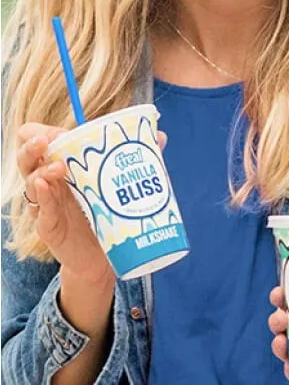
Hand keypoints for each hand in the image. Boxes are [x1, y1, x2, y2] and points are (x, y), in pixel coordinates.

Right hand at [17, 122, 166, 285]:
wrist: (105, 256)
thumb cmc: (107, 212)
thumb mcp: (118, 183)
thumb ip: (135, 159)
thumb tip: (160, 136)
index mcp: (63, 164)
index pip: (42, 140)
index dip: (42, 132)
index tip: (56, 131)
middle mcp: (50, 181)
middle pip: (28, 156)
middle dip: (33, 144)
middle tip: (45, 140)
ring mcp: (47, 204)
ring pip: (31, 180)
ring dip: (42, 170)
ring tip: (58, 168)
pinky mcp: (49, 227)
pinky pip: (40, 210)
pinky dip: (41, 198)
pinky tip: (43, 187)